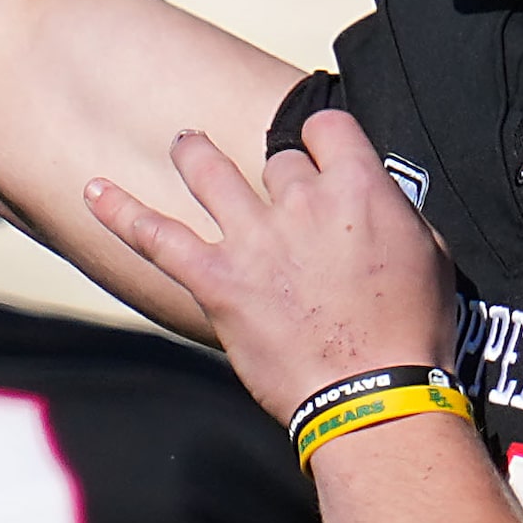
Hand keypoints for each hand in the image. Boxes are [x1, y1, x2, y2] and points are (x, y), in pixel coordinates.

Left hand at [84, 110, 456, 422]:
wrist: (372, 394)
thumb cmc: (412, 335)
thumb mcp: (430, 256)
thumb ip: (392, 213)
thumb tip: (371, 200)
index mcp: (360, 188)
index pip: (327, 129)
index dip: (322, 140)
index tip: (320, 154)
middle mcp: (301, 201)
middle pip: (276, 162)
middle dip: (277, 179)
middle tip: (279, 203)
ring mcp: (253, 238)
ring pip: (209, 171)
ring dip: (195, 153)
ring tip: (187, 143)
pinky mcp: (216, 278)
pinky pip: (157, 234)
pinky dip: (122, 211)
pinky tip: (93, 191)